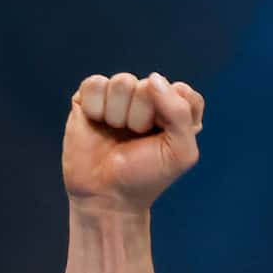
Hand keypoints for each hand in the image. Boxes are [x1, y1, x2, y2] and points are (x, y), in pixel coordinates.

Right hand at [64, 73, 205, 209]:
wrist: (106, 194)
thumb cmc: (147, 175)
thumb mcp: (180, 152)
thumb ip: (179, 113)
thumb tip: (152, 78)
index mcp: (176, 111)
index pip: (182, 91)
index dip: (173, 116)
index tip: (164, 139)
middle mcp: (148, 100)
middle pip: (150, 85)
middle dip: (143, 117)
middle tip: (136, 139)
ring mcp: (118, 97)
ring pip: (122, 82)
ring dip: (119, 114)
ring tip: (116, 133)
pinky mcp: (89, 97)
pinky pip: (95, 84)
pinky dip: (97, 108)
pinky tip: (97, 123)